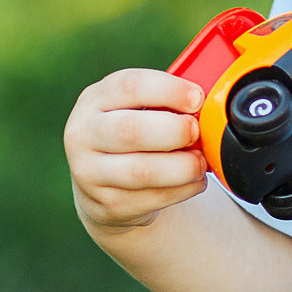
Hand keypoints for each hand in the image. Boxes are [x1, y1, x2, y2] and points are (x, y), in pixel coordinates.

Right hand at [66, 69, 207, 231]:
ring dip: (183, 167)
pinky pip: (153, 198)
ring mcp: (90, 173)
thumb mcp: (137, 109)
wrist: (101, 185)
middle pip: (131, 130)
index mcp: (94, 100)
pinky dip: (183, 190)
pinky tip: (194, 181)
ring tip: (200, 162)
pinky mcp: (107, 205)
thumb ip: (165, 104)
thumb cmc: (131, 136)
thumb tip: (207, 110)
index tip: (197, 99)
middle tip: (196, 132)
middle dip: (175, 131)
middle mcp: (84, 134)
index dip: (170, 90)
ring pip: (142, 171)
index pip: (130, 86)